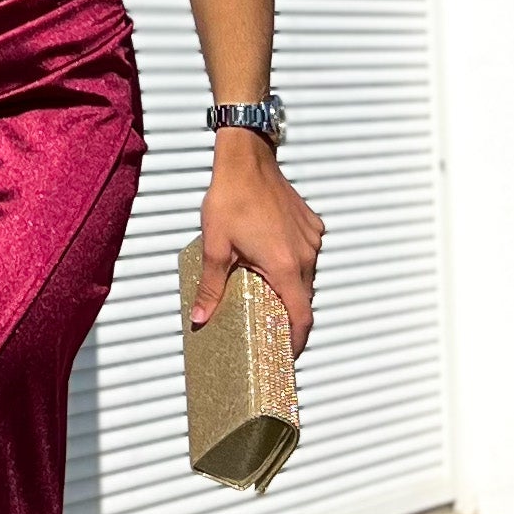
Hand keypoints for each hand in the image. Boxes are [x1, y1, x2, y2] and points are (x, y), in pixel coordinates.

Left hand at [190, 139, 324, 355]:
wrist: (247, 160)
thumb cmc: (232, 199)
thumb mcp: (215, 247)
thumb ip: (211, 287)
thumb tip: (201, 317)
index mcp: (284, 266)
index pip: (301, 317)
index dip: (297, 341)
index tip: (288, 354)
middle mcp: (305, 255)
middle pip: (304, 298)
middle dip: (289, 314)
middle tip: (268, 325)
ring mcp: (311, 239)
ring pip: (306, 275)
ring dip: (290, 286)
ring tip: (265, 290)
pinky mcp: (311, 225)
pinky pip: (307, 253)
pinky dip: (293, 262)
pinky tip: (270, 256)